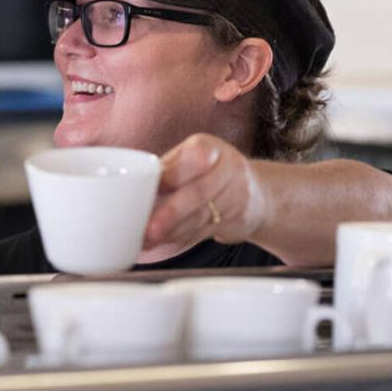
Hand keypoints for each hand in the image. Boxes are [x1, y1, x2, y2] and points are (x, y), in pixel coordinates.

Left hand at [143, 134, 267, 250]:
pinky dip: (181, 239)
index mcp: (211, 148)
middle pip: (200, 192)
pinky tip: (162, 243)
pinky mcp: (236, 221)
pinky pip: (205, 231)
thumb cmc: (210, 173)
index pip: (196, 157)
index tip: (153, 188)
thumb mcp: (193, 158)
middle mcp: (228, 169)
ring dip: (172, 232)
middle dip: (172, 213)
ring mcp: (236, 196)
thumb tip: (134, 185)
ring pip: (202, 217)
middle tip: (149, 229)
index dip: (174, 174)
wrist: (257, 194)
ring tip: (148, 240)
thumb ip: (168, 169)